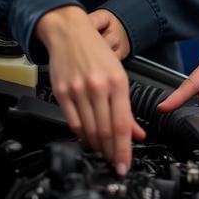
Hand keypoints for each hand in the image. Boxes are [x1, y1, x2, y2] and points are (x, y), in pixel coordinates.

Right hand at [36, 6, 144, 172]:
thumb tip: (136, 134)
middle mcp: (98, 87)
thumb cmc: (96, 52)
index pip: (122, 124)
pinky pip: (73, 123)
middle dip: (111, 153)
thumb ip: (127, 108)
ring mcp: (78, 91)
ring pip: (89, 130)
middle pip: (105, 131)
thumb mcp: (119, 74)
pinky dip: (82, 136)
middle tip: (114, 164)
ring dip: (97, 147)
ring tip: (103, 153)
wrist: (70, 33)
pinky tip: (88, 140)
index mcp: (117, 82)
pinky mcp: (62, 94)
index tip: (124, 165)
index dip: (123, 149)